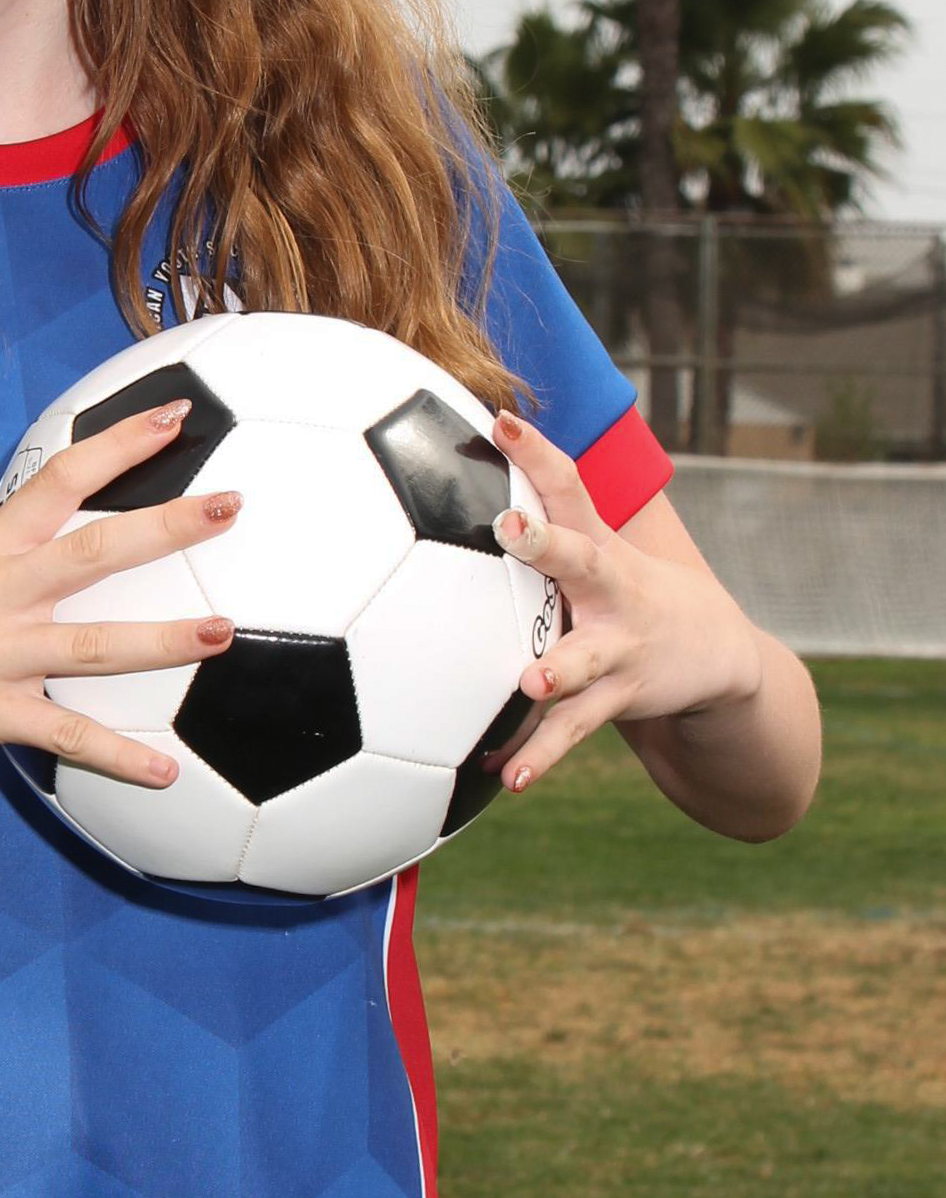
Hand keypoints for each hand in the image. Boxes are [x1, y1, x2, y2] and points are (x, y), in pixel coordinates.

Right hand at [0, 401, 239, 784]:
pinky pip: (64, 737)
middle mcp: (0, 592)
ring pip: (92, 644)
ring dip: (162, 641)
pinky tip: (166, 771)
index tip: (175, 416)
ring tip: (221, 634)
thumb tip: (58, 561)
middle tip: (231, 505)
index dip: (121, 443)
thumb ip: (5, 566)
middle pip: (95, 549)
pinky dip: (118, 756)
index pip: (62, 477)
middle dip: (167, 526)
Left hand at [488, 410, 764, 794]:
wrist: (718, 654)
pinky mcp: (620, 697)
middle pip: (579, 559)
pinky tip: (505, 777)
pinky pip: (573, 729)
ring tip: (529, 682)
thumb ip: (543, 512)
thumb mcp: (597, 545)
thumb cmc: (628, 589)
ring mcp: (620, 646)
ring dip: (557, 670)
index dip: (538, 451)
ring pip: (583, 659)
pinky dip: (539, 754)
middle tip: (508, 526)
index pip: (568, 487)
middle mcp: (611, 591)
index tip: (502, 420)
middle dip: (544, 542)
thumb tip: (478, 451)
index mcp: (599, 547)